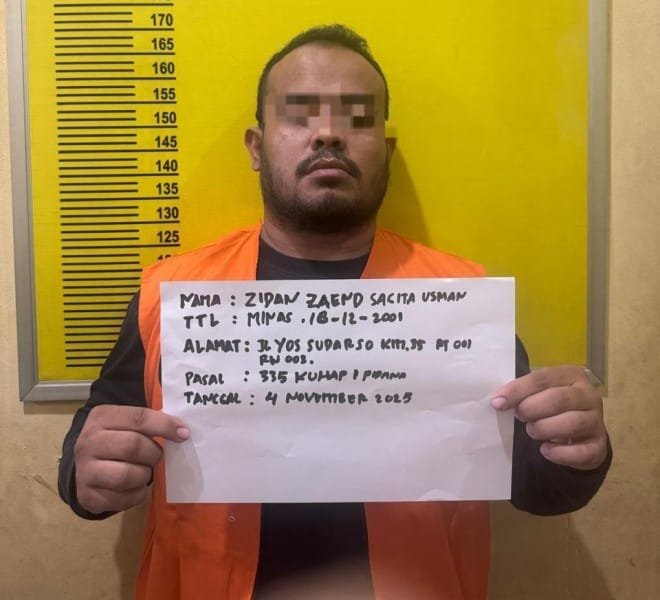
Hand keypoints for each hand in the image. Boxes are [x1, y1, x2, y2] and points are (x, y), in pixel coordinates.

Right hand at [74, 405, 188, 513]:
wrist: (85, 467)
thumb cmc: (116, 440)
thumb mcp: (127, 423)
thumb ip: (150, 422)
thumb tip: (182, 432)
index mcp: (101, 417)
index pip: (138, 418)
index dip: (165, 425)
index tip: (183, 434)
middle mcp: (88, 443)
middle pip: (133, 446)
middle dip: (153, 453)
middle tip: (156, 456)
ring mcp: (84, 471)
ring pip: (127, 475)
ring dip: (144, 475)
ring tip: (143, 471)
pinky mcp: (88, 496)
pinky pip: (123, 499)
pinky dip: (137, 494)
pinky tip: (134, 486)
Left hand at [491, 366, 607, 469]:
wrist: (580, 435)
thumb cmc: (553, 408)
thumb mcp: (540, 394)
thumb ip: (524, 394)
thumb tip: (498, 400)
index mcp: (572, 375)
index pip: (543, 378)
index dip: (518, 390)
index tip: (498, 402)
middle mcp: (588, 395)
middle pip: (558, 399)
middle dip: (531, 409)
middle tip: (520, 416)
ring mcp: (597, 421)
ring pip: (572, 423)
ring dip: (545, 428)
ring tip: (532, 431)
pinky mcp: (599, 446)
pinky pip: (581, 451)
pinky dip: (559, 453)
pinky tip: (545, 450)